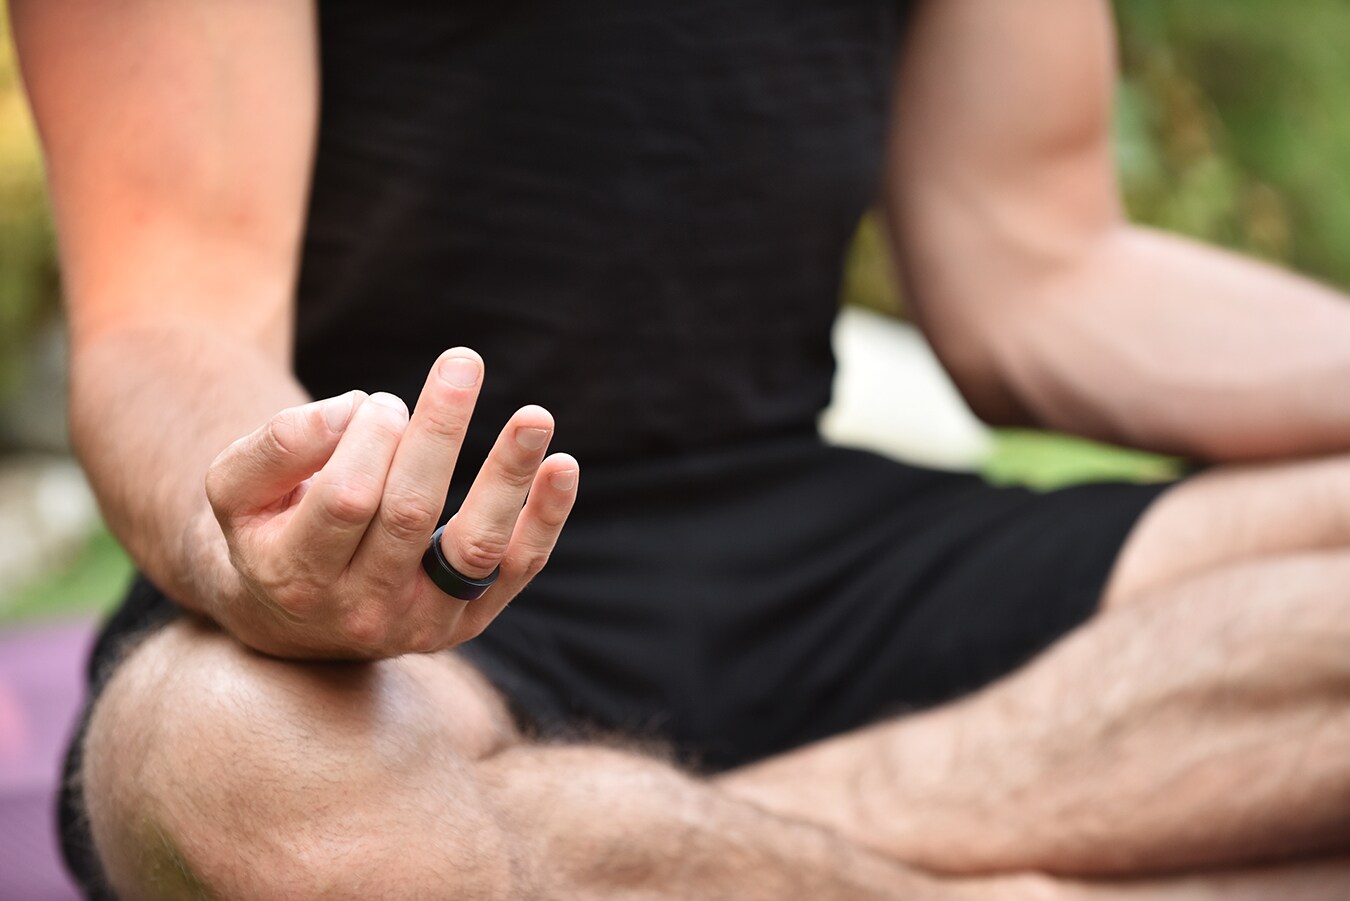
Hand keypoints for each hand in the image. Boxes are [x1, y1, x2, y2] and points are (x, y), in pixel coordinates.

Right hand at [204, 348, 577, 658]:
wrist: (293, 621)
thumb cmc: (269, 528)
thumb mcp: (237, 487)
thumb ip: (279, 445)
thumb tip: (355, 410)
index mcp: (297, 574)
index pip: (346, 499)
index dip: (368, 438)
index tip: (380, 402)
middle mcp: (362, 608)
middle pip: (410, 514)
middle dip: (439, 433)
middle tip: (462, 364)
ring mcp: (423, 621)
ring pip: (474, 548)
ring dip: (507, 477)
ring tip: (535, 416)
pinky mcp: (470, 619)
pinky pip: (516, 568)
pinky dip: (544, 518)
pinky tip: (562, 465)